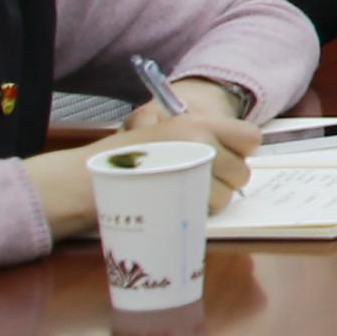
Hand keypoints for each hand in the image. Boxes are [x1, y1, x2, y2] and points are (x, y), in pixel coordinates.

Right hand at [27, 92, 263, 235]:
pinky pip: (210, 211)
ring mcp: (193, 172)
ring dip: (210, 198)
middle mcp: (201, 144)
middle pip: (243, 172)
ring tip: (180, 191)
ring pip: (227, 196)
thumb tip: (241, 150)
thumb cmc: (124, 154)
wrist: (85, 177)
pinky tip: (174, 204)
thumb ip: (201, 137)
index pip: (251, 138)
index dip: (241, 151)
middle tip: (197, 179)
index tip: (225, 158)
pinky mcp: (184, 199)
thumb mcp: (162, 129)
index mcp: (198, 123)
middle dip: (226, 180)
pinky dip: (198, 212)